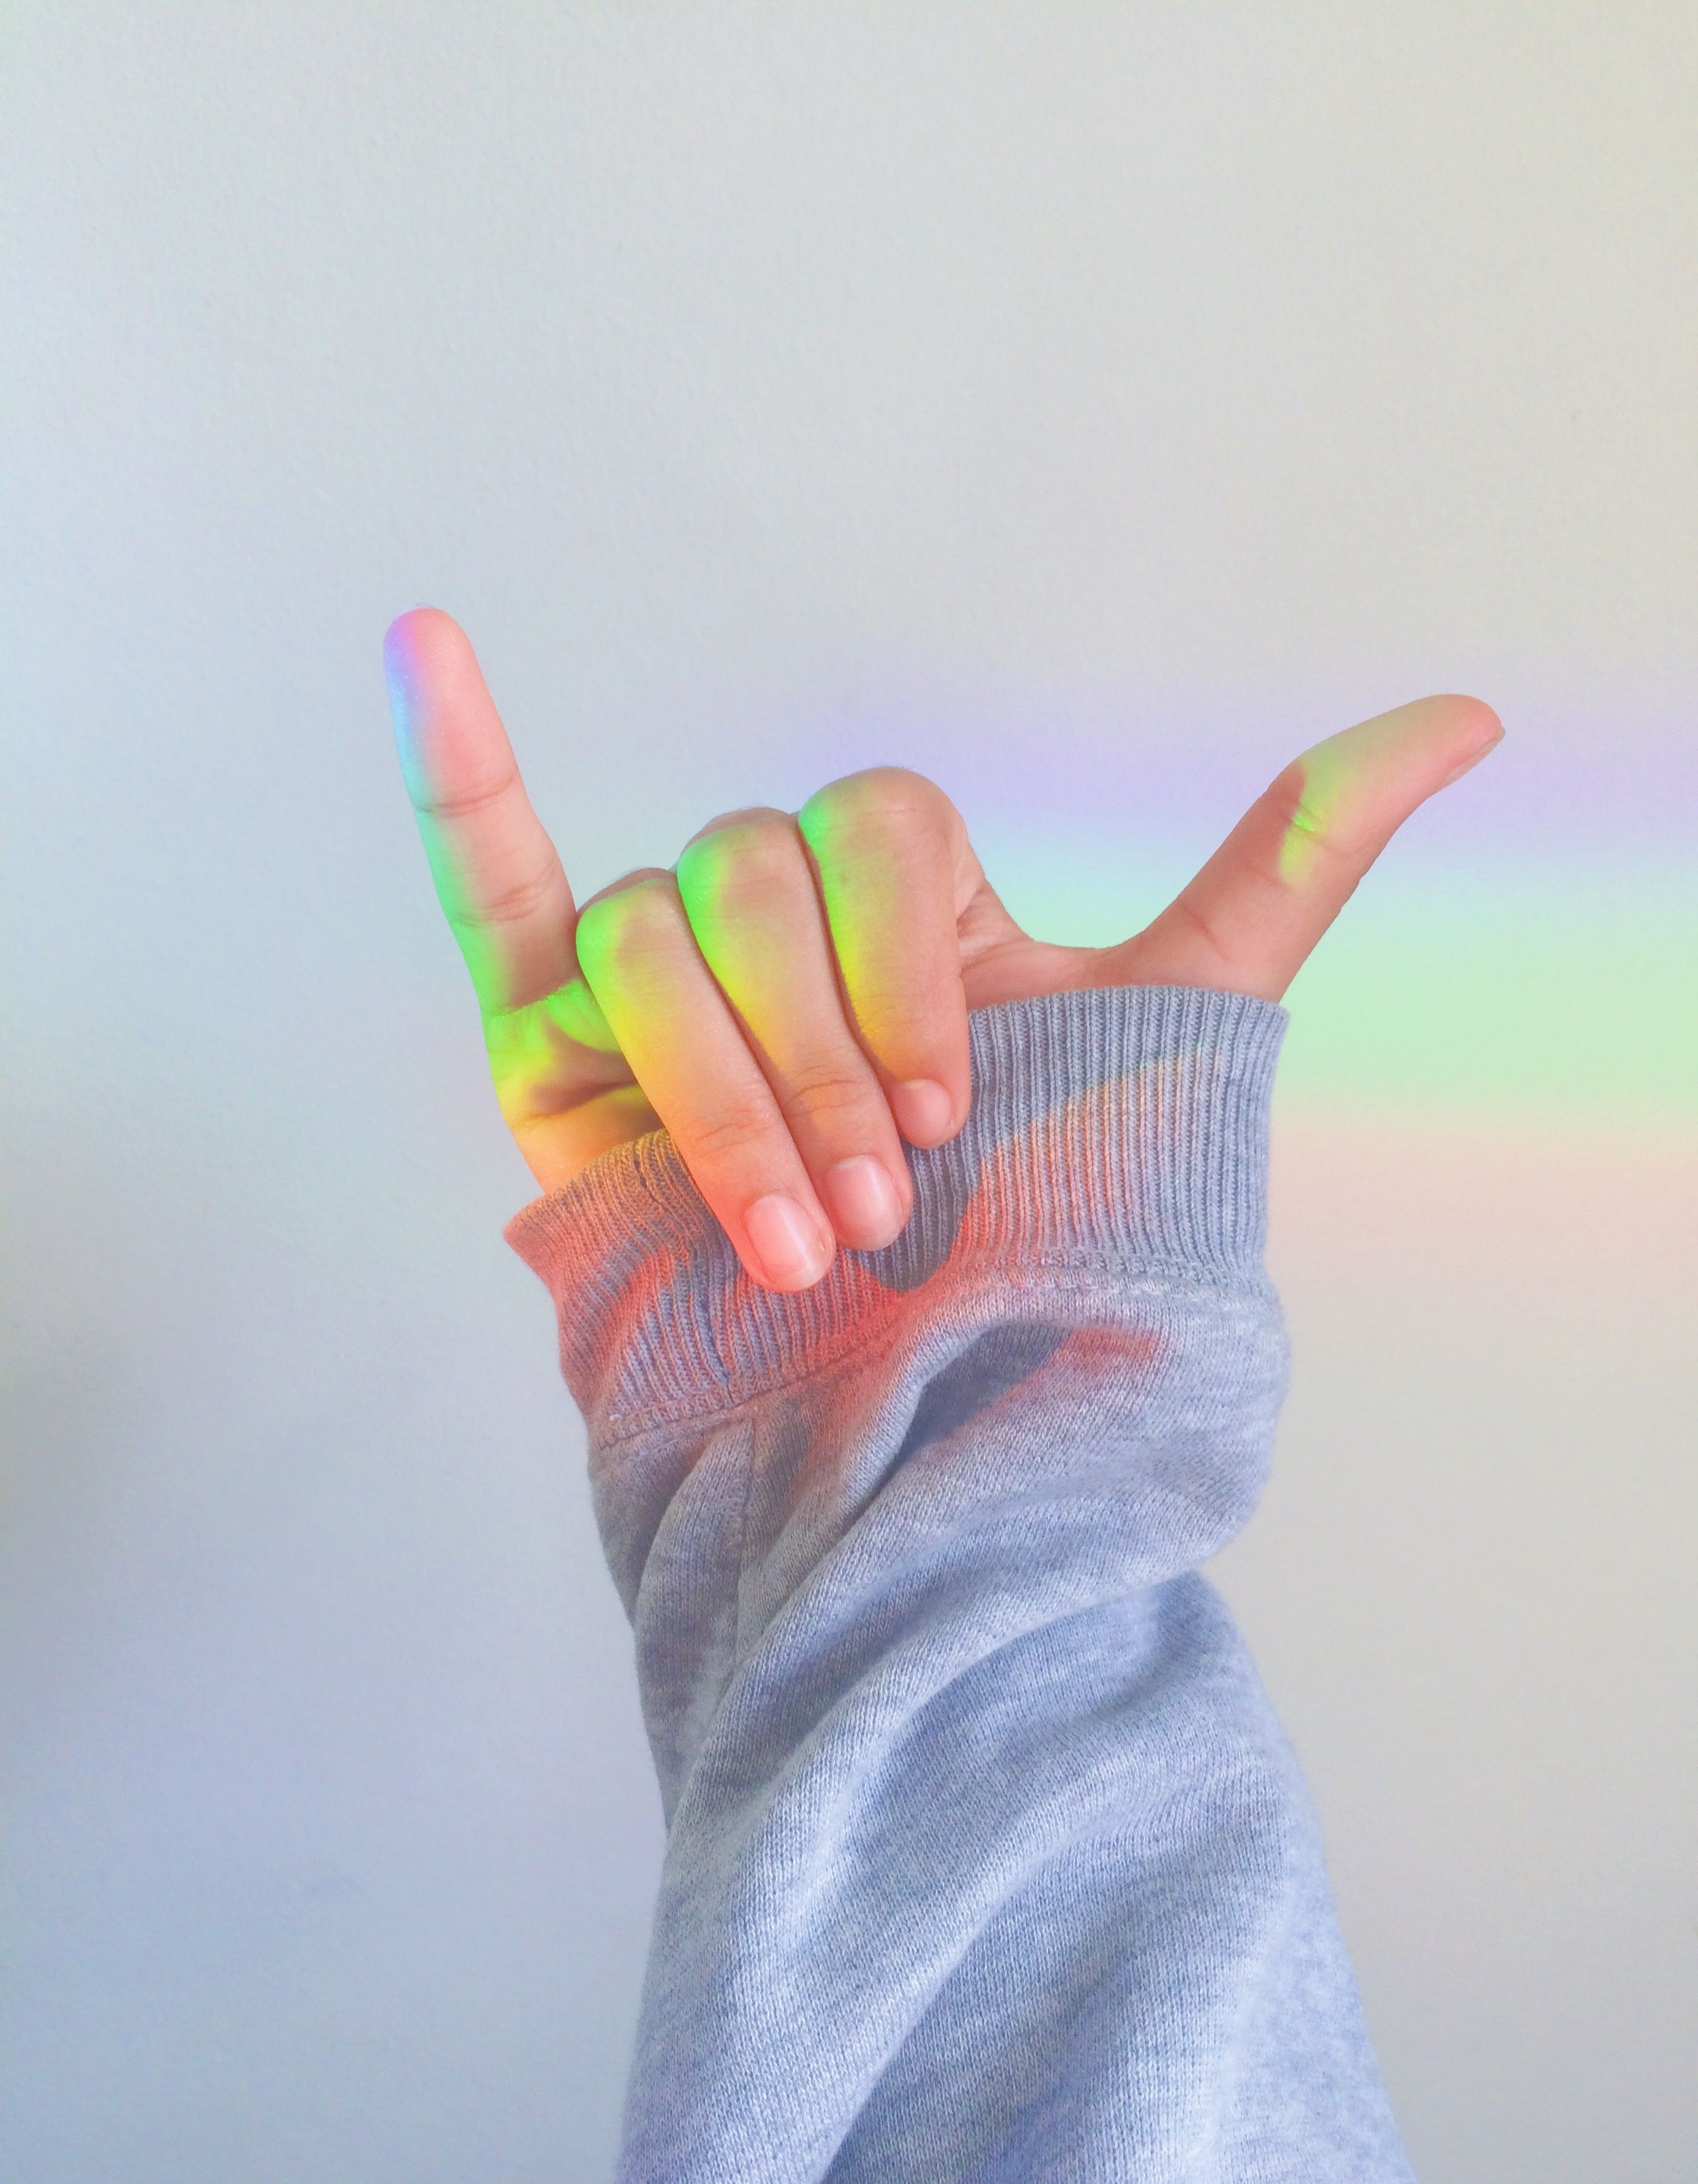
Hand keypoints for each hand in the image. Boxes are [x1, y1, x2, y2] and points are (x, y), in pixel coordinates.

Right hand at [384, 608, 1500, 1294]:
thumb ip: (1293, 863)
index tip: (958, 1112)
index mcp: (902, 903)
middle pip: (750, 877)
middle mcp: (775, 925)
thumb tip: (1464, 711)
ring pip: (641, 935)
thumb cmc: (1043, 1236)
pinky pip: (489, 883)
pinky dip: (453, 773)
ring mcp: (654, 981)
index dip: (907, 960)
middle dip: (816, 1051)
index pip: (876, 821)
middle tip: (881, 1204)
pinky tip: (421, 648)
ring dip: (715, 1086)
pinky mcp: (551, 1052)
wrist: (929, 1440)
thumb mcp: (1185, 1023)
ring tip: (791, 1240)